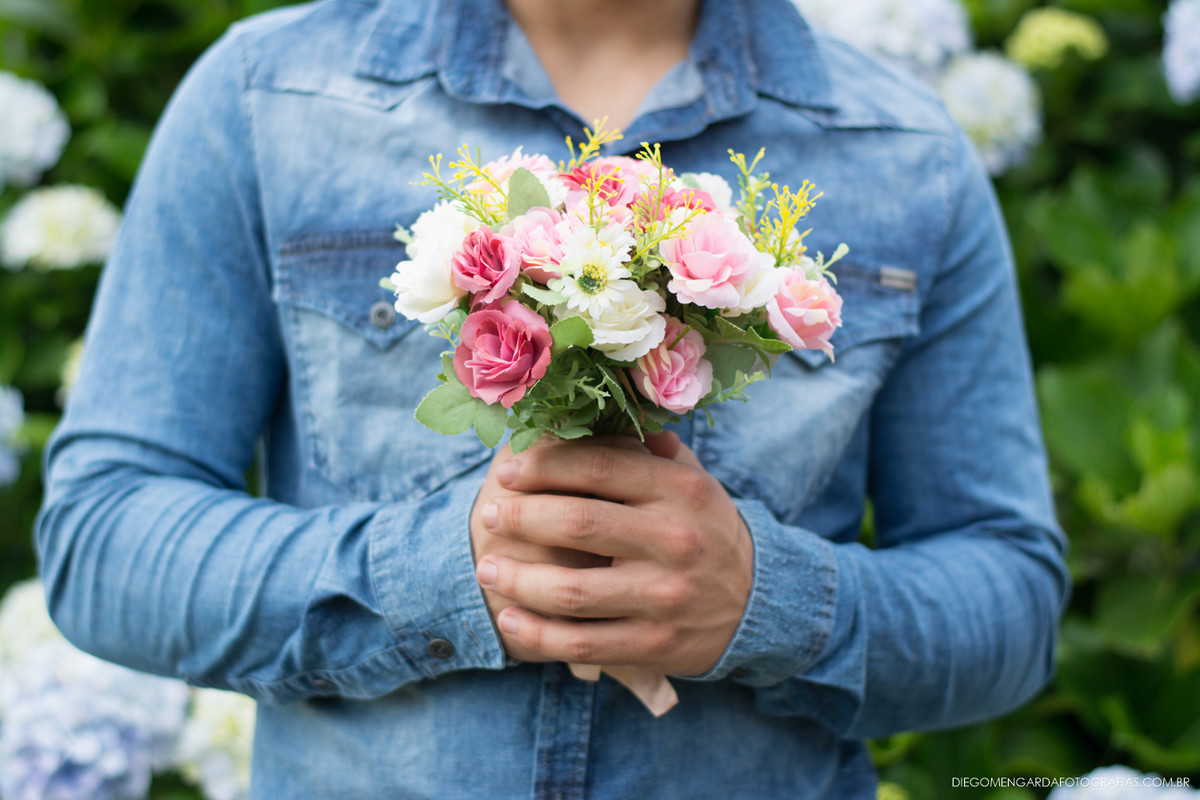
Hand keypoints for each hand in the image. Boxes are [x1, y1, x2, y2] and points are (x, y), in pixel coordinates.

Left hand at [473, 433, 752, 675]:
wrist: (759, 601)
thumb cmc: (704, 529)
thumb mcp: (691, 481)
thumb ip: (643, 450)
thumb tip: (579, 417)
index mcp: (680, 490)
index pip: (599, 466)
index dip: (544, 465)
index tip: (508, 471)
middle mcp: (675, 540)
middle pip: (577, 523)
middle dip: (519, 517)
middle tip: (488, 514)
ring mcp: (665, 597)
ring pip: (572, 590)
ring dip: (517, 579)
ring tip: (487, 568)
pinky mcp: (655, 644)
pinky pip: (583, 642)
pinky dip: (538, 633)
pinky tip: (510, 618)